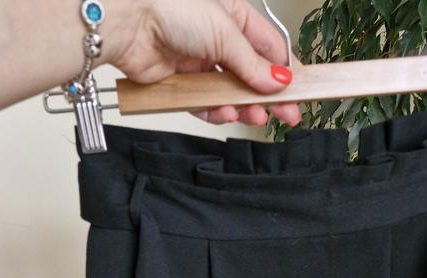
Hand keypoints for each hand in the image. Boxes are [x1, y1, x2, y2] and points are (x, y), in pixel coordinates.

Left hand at [110, 0, 302, 127]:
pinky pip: (204, 104)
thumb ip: (253, 63)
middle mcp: (216, 39)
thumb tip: (279, 82)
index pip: (268, 47)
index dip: (284, 71)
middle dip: (269, 96)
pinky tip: (225, 113)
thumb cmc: (170, 7)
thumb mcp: (225, 33)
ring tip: (255, 117)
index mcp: (233, 16)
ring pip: (229, 93)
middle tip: (287, 116)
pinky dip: (216, 111)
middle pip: (251, 74)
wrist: (127, 23)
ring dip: (243, 107)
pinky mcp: (180, 83)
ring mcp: (198, 62)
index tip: (299, 91)